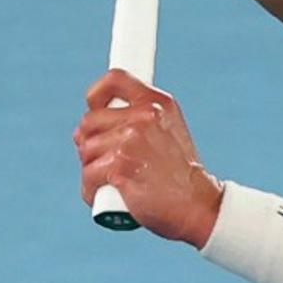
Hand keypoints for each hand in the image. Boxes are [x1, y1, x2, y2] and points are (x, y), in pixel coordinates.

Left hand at [74, 70, 222, 248]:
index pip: (115, 79)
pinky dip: (92, 190)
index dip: (96, 94)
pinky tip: (109, 194)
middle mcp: (145, 115)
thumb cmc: (178, 174)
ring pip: (85, 150)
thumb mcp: (168, 132)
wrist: (197, 203)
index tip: (95, 109)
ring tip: (115, 181)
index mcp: (158, 102)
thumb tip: (86, 127)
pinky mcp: (119, 165)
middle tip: (110, 161)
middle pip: (89, 121)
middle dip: (91, 143)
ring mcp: (131, 139)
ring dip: (92, 170)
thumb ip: (137, 120)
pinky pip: (87, 175)